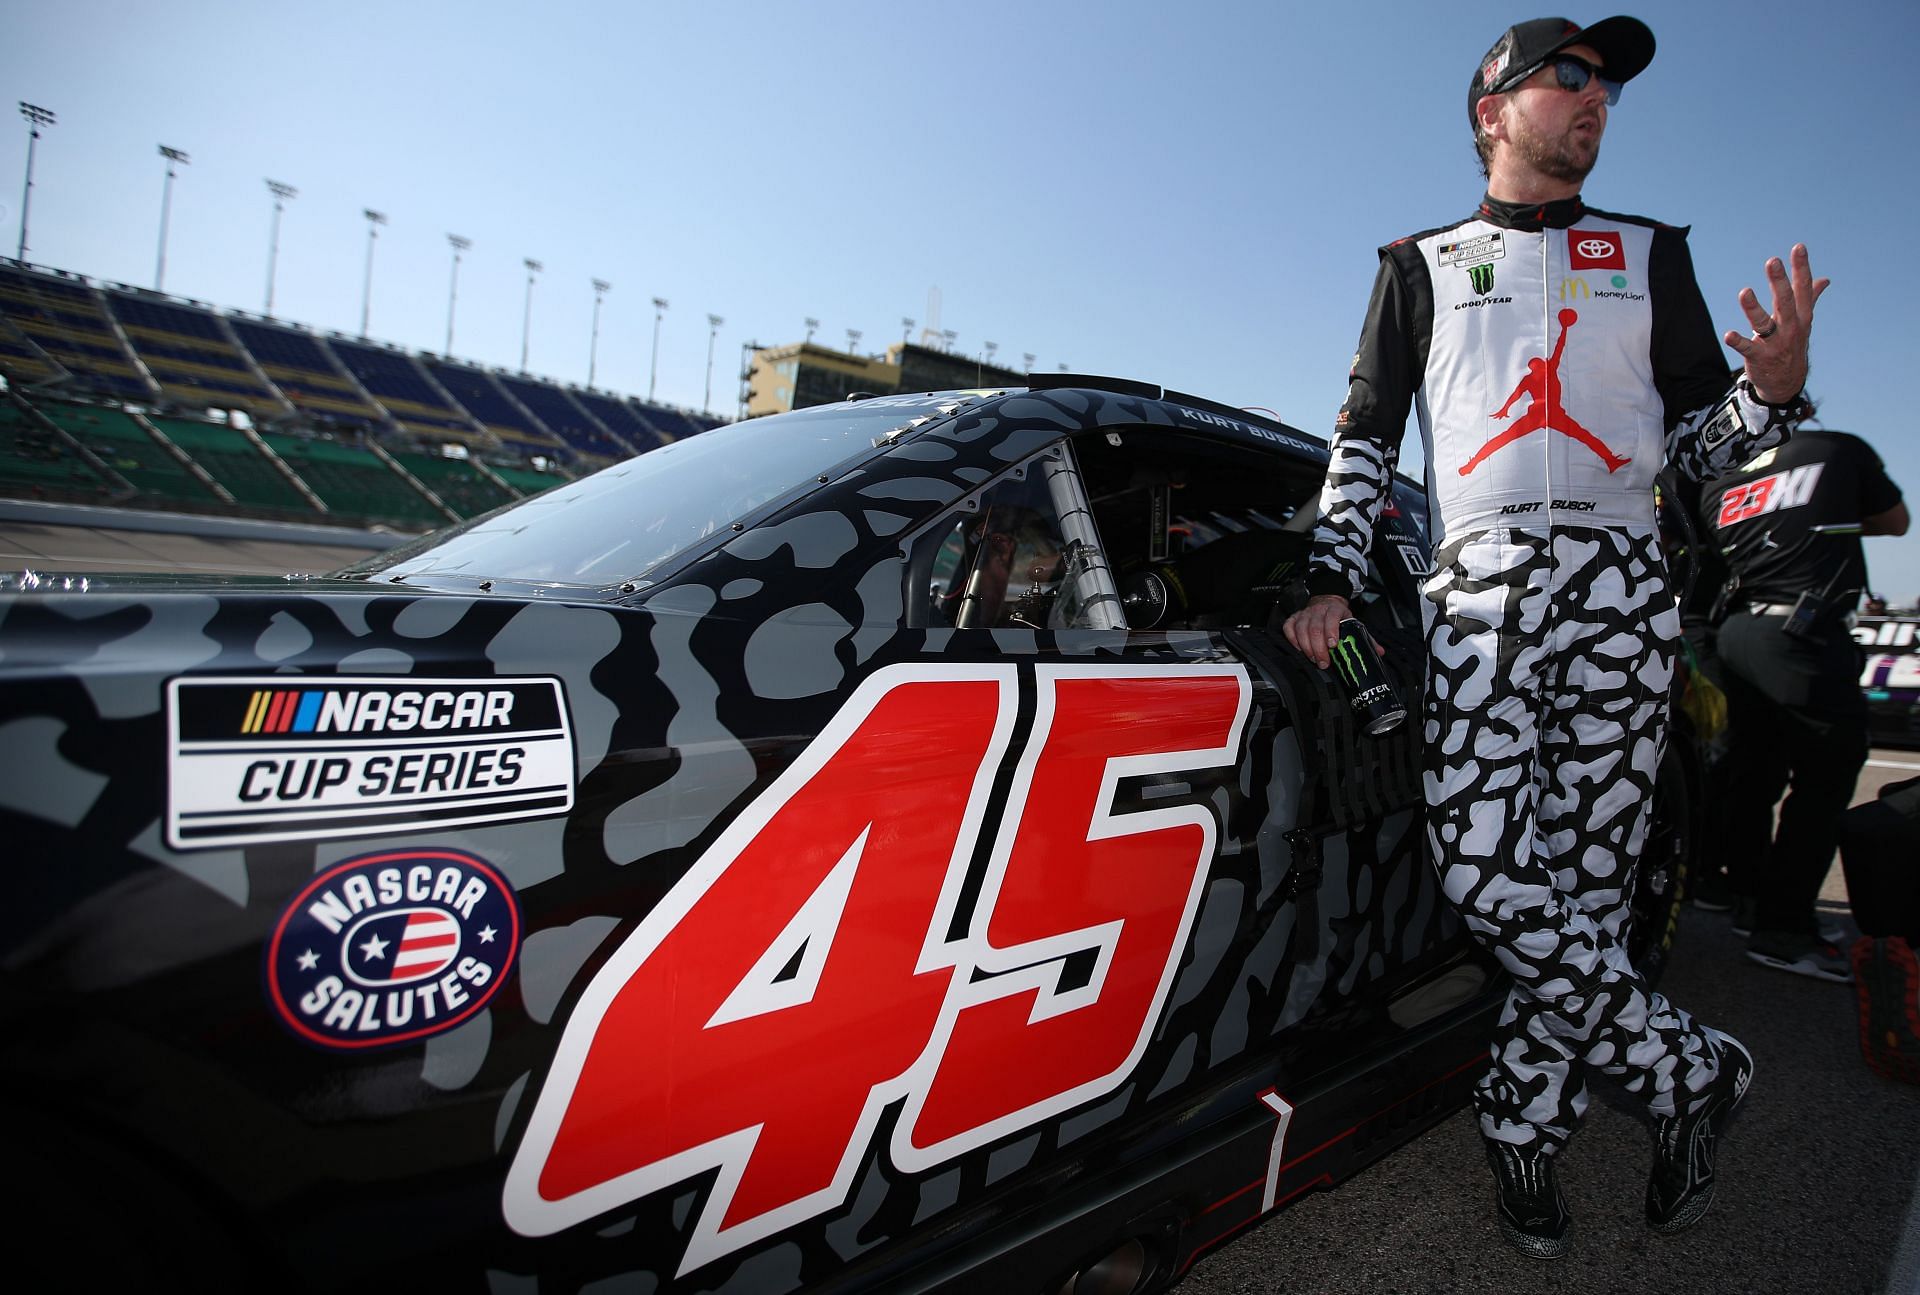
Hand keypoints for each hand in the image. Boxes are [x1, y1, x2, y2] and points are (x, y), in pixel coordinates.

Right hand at [1282, 593, 1368, 668]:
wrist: (1327, 600)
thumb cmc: (1340, 616)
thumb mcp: (1354, 623)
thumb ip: (1366, 638)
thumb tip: (1379, 652)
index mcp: (1335, 610)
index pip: (1331, 618)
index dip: (1331, 632)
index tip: (1333, 645)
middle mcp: (1318, 610)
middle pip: (1314, 628)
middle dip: (1318, 648)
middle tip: (1323, 662)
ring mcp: (1305, 614)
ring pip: (1300, 630)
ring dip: (1306, 647)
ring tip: (1313, 658)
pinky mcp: (1295, 618)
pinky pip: (1289, 628)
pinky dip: (1292, 640)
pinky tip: (1299, 648)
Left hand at [1724, 243, 1828, 403]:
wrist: (1787, 382)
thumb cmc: (1792, 344)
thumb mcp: (1804, 322)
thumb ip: (1811, 299)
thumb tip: (1824, 280)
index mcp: (1801, 316)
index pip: (1803, 289)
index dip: (1801, 268)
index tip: (1798, 247)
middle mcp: (1790, 328)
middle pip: (1785, 302)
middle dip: (1779, 282)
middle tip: (1772, 261)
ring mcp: (1775, 343)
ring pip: (1764, 324)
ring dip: (1754, 308)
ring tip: (1744, 292)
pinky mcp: (1758, 357)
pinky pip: (1748, 348)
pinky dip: (1739, 342)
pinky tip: (1729, 334)